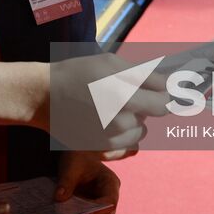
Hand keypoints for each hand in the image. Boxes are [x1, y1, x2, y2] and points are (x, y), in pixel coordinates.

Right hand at [47, 53, 168, 155]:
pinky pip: (126, 144)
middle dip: (143, 104)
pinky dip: (120, 134)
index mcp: (124, 97)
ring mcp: (110, 139)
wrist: (44, 97)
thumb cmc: (77, 73)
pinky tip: (103, 121)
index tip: (158, 90)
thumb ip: (143, 75)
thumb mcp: (110, 63)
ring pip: (139, 132)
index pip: (163, 103)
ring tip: (109, 107)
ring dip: (132, 120)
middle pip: (151, 117)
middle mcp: (120, 122)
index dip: (164, 94)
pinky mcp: (101, 150)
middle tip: (121, 93)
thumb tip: (168, 86)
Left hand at [54, 151, 119, 213]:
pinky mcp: (93, 211)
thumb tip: (59, 198)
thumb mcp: (71, 166)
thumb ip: (66, 181)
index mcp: (110, 183)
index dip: (98, 211)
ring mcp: (102, 205)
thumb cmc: (77, 158)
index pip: (110, 202)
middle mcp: (109, 196)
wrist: (76, 156)